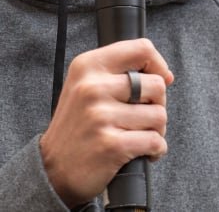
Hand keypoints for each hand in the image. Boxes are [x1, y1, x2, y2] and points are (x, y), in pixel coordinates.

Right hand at [39, 38, 173, 206]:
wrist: (52, 169)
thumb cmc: (78, 126)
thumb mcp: (86, 85)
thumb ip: (119, 73)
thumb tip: (166, 76)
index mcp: (87, 66)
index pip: (142, 49)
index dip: (158, 65)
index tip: (159, 80)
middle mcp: (92, 87)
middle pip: (157, 85)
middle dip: (157, 104)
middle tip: (141, 118)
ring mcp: (101, 116)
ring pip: (159, 116)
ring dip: (156, 130)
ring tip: (137, 135)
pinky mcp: (111, 145)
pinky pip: (155, 142)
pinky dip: (156, 150)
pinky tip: (140, 153)